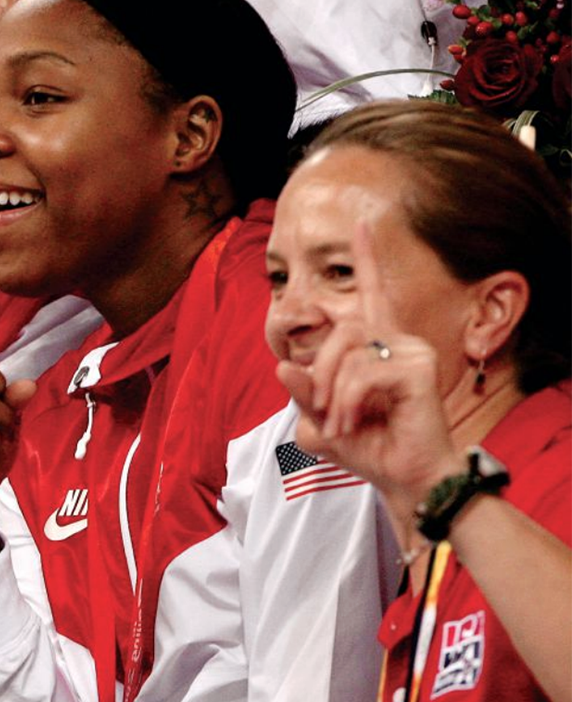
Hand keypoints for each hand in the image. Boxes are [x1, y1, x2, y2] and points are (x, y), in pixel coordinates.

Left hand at [274, 221, 463, 514]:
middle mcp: (397, 341)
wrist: (404, 478)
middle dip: (319, 373)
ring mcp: (412, 353)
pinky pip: (363, 373)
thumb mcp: (321, 419)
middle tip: (320, 411)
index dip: (366, 258)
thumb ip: (302, 392)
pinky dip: (346, 402)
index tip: (361, 223)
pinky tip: (352, 425)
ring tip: (340, 426)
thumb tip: (282, 365)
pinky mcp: (420, 370)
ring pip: (349, 353)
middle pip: (341, 331)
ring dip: (331, 395)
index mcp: (376, 346)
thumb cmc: (369, 446)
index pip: (370, 292)